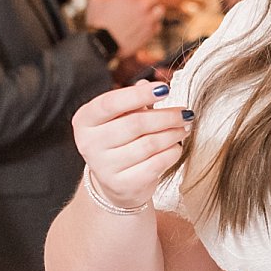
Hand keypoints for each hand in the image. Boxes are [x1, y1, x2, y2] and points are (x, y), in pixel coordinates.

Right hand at [71, 80, 193, 210]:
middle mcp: (89, 143)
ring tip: (184, 128)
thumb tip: (155, 86)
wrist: (117, 182)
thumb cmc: (122, 141)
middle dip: (167, 116)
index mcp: (85, 120)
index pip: (110, 103)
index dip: (139, 94)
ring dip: (173, 133)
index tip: (165, 88)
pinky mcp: (122, 184)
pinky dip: (172, 152)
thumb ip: (135, 101)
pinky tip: (176, 146)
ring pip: (149, 144)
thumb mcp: (120, 118)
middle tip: (186, 113)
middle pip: (136, 123)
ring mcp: (104, 166)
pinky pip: (157, 163)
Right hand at [85, 0, 165, 58]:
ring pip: (160, 9)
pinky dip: (153, 23)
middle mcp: (142, 7)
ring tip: (144, 12)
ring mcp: (148, 20)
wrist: (101, 45)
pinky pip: (158, 24)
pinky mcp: (150, 33)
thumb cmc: (97, 21)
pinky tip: (143, 24)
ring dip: (153, 9)